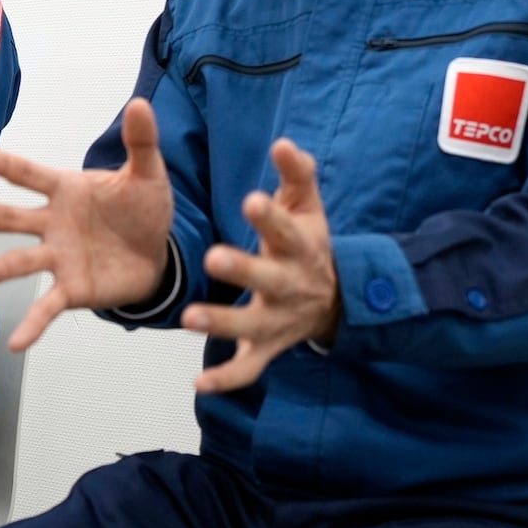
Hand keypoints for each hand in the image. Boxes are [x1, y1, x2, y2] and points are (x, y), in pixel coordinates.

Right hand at [0, 98, 173, 349]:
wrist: (158, 254)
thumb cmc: (143, 209)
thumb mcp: (148, 174)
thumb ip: (140, 142)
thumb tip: (139, 103)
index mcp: (66, 190)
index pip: (30, 175)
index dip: (6, 165)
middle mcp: (53, 223)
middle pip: (14, 217)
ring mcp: (58, 257)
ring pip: (23, 261)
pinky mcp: (72, 289)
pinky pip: (48, 307)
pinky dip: (33, 325)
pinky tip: (16, 343)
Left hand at [182, 138, 340, 393]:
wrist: (338, 298)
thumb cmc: (310, 242)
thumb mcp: (310, 206)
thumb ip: (297, 174)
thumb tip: (284, 142)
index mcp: (299, 246)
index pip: (285, 229)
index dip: (269, 216)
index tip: (249, 199)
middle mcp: (289, 285)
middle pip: (267, 278)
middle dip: (242, 269)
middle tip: (214, 257)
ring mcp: (278, 320)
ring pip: (250, 325)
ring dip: (221, 323)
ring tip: (189, 318)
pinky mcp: (268, 347)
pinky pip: (248, 368)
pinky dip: (227, 380)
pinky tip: (200, 385)